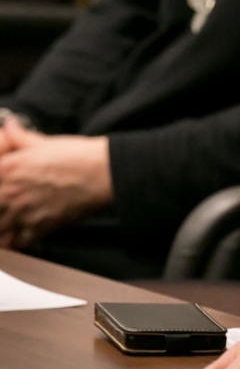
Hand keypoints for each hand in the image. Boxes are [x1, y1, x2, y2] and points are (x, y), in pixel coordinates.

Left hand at [0, 123, 111, 243]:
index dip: (1, 182)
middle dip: (1, 203)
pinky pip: (15, 242)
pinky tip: (19, 235)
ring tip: (11, 220)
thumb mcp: (45, 141)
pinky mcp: (37, 228)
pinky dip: (14, 241)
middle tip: (8, 202)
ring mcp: (22, 212)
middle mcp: (9, 191)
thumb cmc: (76, 154)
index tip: (5, 183)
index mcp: (8, 167)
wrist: (100, 173)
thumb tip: (9, 126)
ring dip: (3, 223)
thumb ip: (21, 137)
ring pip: (0, 226)